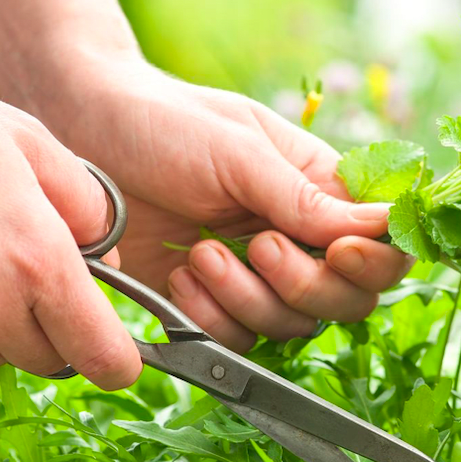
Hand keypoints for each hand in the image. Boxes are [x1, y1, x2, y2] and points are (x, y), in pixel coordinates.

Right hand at [0, 55, 139, 387]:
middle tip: (38, 278)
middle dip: (58, 329)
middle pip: (50, 360)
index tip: (121, 357)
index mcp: (36, 258)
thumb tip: (109, 256)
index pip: (100, 352)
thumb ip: (86, 204)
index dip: (119, 361)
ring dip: (1, 329)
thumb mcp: (29, 142)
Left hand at [43, 60, 412, 351]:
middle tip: (260, 247)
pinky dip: (210, 318)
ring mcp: (254, 276)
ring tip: (200, 254)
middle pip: (347, 299)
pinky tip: (178, 277)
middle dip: (306, 285)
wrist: (78, 135)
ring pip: (292, 326)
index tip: (340, 251)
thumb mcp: (239, 150)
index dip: (375, 260)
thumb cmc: (162, 122)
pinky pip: (237, 339)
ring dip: (249, 298)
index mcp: (319, 189)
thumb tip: (380, 225)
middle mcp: (297, 237)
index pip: (382, 243)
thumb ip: (306, 198)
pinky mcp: (209, 304)